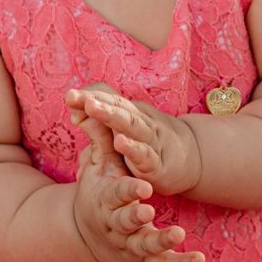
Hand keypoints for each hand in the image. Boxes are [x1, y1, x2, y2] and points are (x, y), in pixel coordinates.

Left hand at [64, 85, 201, 197]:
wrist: (192, 161)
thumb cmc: (150, 145)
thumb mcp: (124, 132)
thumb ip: (99, 124)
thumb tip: (75, 114)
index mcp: (132, 115)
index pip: (110, 101)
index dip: (90, 97)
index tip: (69, 96)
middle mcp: (142, 123)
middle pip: (119, 109)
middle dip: (97, 101)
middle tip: (76, 96)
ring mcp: (152, 141)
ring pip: (131, 125)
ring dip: (111, 116)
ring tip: (93, 108)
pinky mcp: (158, 165)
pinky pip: (145, 155)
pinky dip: (133, 148)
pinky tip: (120, 142)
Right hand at [68, 84, 204, 261]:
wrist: (91, 236)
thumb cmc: (97, 193)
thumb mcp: (98, 168)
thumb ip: (100, 139)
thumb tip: (83, 102)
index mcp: (105, 201)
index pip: (115, 195)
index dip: (127, 190)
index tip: (142, 186)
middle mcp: (116, 226)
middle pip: (124, 223)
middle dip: (134, 217)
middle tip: (149, 212)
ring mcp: (131, 245)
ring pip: (146, 246)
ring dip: (161, 240)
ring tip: (180, 232)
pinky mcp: (145, 260)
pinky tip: (200, 259)